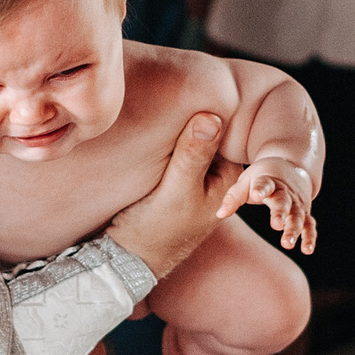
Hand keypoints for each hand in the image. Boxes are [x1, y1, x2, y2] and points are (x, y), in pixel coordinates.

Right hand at [107, 112, 236, 279]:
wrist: (126, 259)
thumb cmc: (155, 229)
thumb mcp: (176, 189)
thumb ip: (193, 155)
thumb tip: (213, 116)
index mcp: (229, 179)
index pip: (226, 132)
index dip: (209, 112)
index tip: (189, 96)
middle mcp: (217, 178)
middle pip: (209, 135)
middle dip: (192, 119)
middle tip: (171, 102)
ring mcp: (196, 180)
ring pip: (190, 142)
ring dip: (176, 131)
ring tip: (158, 117)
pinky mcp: (176, 182)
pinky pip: (176, 153)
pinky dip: (166, 144)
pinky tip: (152, 138)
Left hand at [218, 155, 316, 254]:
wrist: (290, 168)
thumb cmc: (261, 180)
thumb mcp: (246, 182)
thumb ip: (233, 198)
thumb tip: (219, 214)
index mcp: (268, 181)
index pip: (264, 184)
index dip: (261, 189)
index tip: (257, 194)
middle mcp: (285, 192)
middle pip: (284, 202)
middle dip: (280, 213)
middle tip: (276, 225)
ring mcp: (296, 203)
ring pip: (298, 215)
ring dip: (294, 229)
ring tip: (287, 243)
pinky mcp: (304, 213)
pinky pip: (309, 224)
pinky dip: (309, 236)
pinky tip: (307, 250)